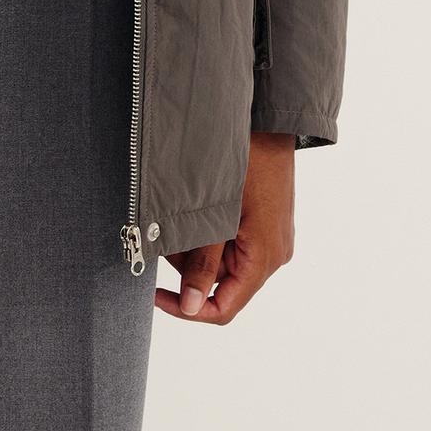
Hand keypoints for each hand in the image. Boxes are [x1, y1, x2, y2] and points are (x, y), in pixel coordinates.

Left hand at [154, 130, 295, 324]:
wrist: (271, 122)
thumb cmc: (247, 161)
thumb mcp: (219, 213)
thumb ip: (204, 262)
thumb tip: (189, 305)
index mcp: (265, 258)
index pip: (224, 308)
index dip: (188, 308)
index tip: (156, 294)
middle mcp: (274, 254)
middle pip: (222, 283)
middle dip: (188, 264)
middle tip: (165, 234)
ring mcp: (272, 238)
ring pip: (224, 261)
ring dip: (197, 245)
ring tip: (181, 211)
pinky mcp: (266, 223)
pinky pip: (232, 242)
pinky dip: (210, 232)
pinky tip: (198, 206)